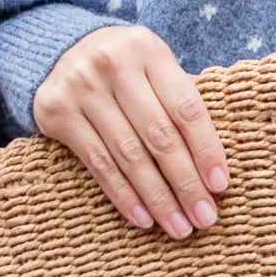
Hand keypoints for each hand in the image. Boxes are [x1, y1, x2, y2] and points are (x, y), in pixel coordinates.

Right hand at [32, 22, 231, 237]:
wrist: (55, 50)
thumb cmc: (122, 68)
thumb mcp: (150, 67)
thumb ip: (176, 103)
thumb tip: (212, 171)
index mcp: (148, 49)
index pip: (186, 107)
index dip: (206, 149)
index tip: (220, 186)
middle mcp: (114, 64)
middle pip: (159, 135)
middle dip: (186, 182)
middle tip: (204, 218)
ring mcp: (82, 88)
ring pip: (129, 154)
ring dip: (158, 197)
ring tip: (179, 226)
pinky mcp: (57, 112)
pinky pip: (98, 163)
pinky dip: (123, 195)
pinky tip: (143, 219)